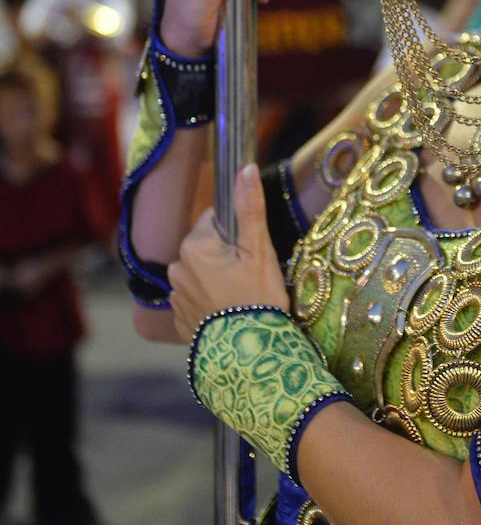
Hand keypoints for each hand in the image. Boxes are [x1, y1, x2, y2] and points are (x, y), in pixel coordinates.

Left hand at [169, 164, 289, 341]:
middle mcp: (177, 268)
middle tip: (250, 277)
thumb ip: (249, 208)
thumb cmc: (257, 298)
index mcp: (194, 246)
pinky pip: (195, 298)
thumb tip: (244, 168)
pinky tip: (228, 312)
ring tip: (240, 297)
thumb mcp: (259, 250)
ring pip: (200, 272)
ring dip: (216, 279)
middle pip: (206, 247)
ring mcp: (176, 295)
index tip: (251, 253)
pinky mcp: (179, 319)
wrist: (250, 355)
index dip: (237, 234)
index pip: (214, 221)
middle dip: (225, 256)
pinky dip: (209, 301)